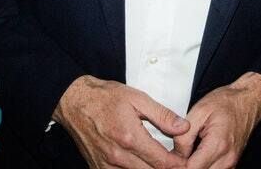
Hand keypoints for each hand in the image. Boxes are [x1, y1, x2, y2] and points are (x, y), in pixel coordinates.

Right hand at [53, 75, 189, 168]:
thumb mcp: (138, 99)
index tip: (186, 160)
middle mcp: (118, 156)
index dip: (178, 164)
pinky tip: (141, 163)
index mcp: (130, 138)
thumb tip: (183, 127)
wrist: (74, 102)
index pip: (163, 162)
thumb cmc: (105, 98)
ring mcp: (106, 166)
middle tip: (177, 161)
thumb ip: (163, 116)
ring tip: (159, 162)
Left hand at [172, 72, 260, 168]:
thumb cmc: (226, 102)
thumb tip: (175, 155)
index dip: (175, 165)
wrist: (249, 100)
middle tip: (173, 157)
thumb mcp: (199, 111)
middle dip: (183, 167)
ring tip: (183, 157)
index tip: (167, 158)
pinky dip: (202, 167)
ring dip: (193, 167)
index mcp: (218, 145)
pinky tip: (193, 158)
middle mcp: (227, 159)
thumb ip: (184, 136)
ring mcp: (231, 163)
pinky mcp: (232, 164)